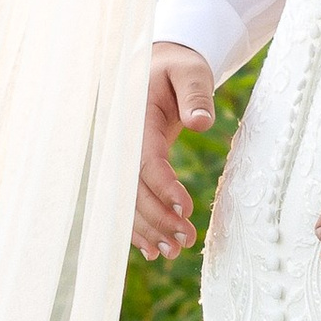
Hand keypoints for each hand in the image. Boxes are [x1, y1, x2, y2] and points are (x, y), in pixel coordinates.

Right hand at [135, 47, 214, 262]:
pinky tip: (153, 251)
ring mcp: (120, 158)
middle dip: (156, 217)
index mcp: (135, 119)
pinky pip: (127, 201)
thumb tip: (200, 122)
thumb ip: (196, 94)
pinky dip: (137, 227)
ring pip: (127, 201)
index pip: (144, 160)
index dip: (162, 186)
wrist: (157, 68)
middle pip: (132, 189)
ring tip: (174, 252)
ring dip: (148, 229)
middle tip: (185, 239)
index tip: (185, 207)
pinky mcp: (128, 168)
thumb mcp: (190, 72)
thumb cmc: (178, 69)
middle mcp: (121, 143)